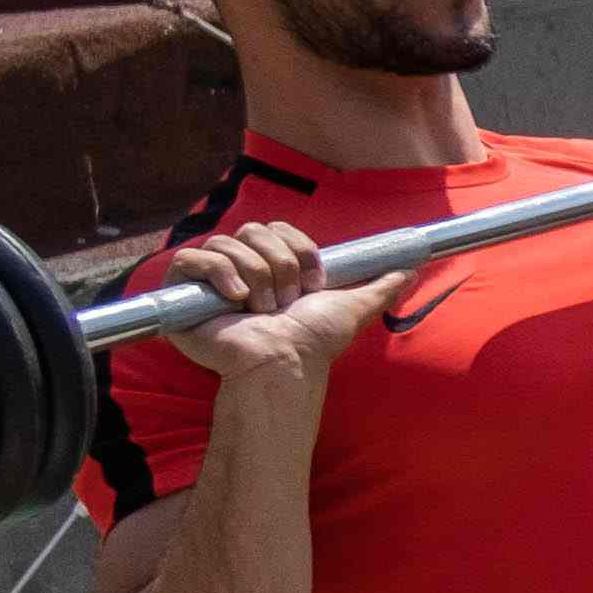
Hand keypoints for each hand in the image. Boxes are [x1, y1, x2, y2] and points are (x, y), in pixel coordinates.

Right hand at [156, 220, 397, 390]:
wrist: (282, 365)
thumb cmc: (312, 341)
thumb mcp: (353, 308)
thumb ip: (380, 286)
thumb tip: (410, 268)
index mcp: (273, 265)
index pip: (279, 227)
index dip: (299, 250)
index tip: (313, 283)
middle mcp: (241, 267)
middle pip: (254, 229)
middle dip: (279, 266)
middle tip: (286, 301)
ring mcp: (209, 279)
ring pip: (228, 243)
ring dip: (256, 278)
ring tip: (262, 311)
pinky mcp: (181, 291)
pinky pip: (193, 258)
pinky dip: (219, 274)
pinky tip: (234, 301)